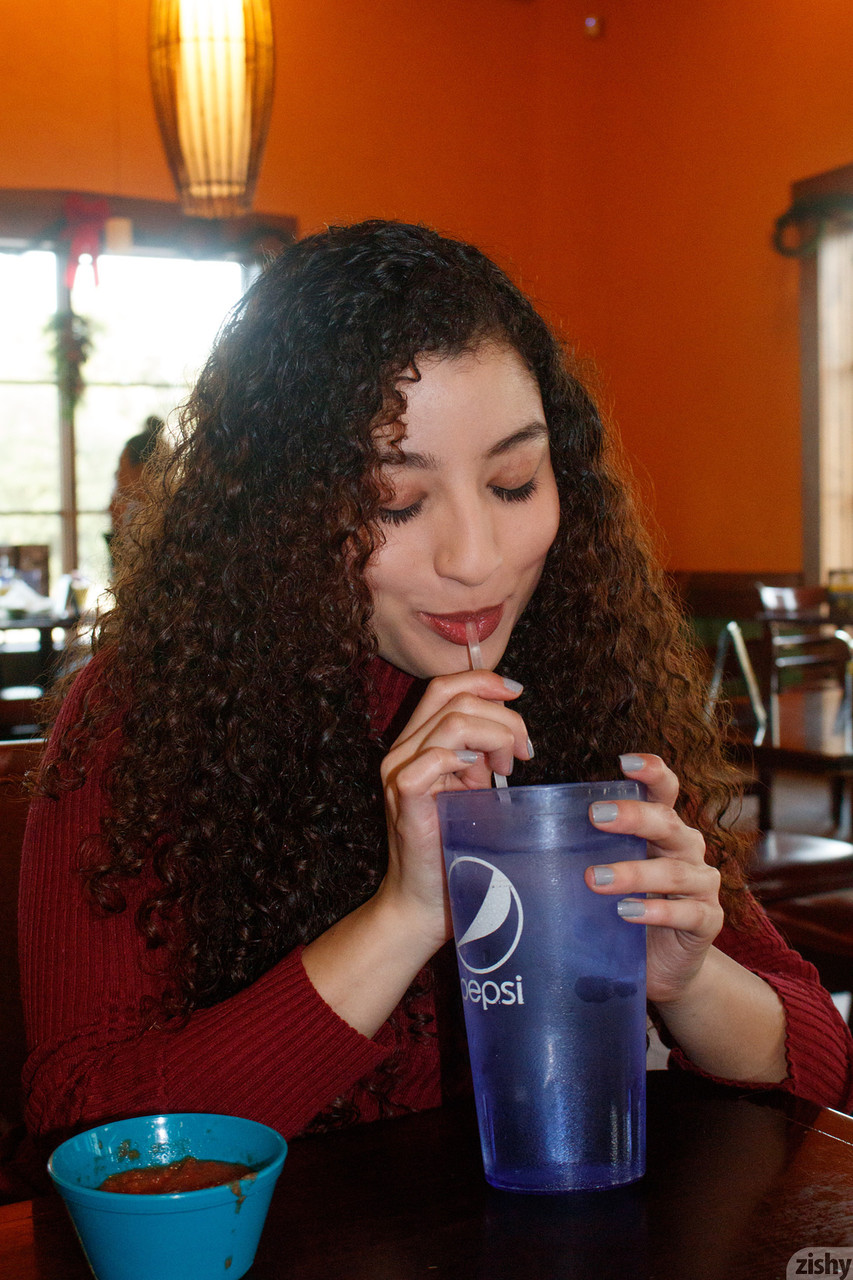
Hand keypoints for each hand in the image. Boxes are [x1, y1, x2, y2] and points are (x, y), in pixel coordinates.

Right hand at [376, 670, 531, 948]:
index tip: (518, 694)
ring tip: (507, 768)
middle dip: (503, 716)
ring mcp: (399, 773)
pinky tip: (481, 777)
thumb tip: (509, 733)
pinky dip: (463, 759)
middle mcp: (401, 751)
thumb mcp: (470, 791)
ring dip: (494, 737)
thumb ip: (480, 757)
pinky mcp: (404, 799)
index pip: (444, 687)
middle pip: (454, 698)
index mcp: (416, 743)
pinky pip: (432, 759)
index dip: (484, 680)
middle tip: (523, 751)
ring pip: (452, 723)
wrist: (425, 903)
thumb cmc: (453, 849)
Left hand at [583, 754, 723, 1005]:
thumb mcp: (605, 874)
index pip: (664, 792)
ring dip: (634, 873)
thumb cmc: (626, 909)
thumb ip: (583, 852)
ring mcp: (701, 885)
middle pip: (667, 823)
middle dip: (633, 817)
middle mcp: (686, 850)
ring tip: (595, 879)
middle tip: (595, 816)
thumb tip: (521, 835)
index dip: (652, 773)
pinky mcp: (707, 921)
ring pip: (674, 870)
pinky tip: (628, 913)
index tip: (626, 761)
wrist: (664, 964)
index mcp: (663, 830)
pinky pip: (689, 912)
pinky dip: (657, 911)